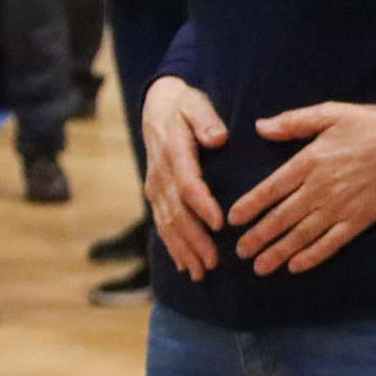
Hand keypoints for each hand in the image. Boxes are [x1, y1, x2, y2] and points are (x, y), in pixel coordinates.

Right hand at [144, 77, 228, 279]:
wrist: (157, 106)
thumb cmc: (184, 105)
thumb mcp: (196, 103)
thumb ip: (206, 119)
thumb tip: (218, 136)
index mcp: (174, 153)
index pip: (187, 184)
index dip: (202, 205)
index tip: (220, 224)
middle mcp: (160, 175)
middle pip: (176, 212)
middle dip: (194, 239)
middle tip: (213, 262)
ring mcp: (155, 187)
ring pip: (167, 224)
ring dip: (183, 249)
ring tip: (201, 272)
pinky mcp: (156, 194)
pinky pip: (162, 223)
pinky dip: (172, 245)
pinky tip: (184, 265)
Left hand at [229, 103, 375, 274]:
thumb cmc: (369, 124)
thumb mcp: (329, 113)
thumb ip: (293, 122)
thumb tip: (259, 127)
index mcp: (309, 161)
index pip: (270, 189)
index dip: (250, 206)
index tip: (233, 220)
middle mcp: (319, 189)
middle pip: (281, 218)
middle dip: (258, 237)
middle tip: (240, 252)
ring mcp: (339, 207)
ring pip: (301, 235)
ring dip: (278, 252)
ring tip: (260, 267)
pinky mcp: (358, 220)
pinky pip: (331, 243)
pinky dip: (312, 256)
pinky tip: (296, 266)